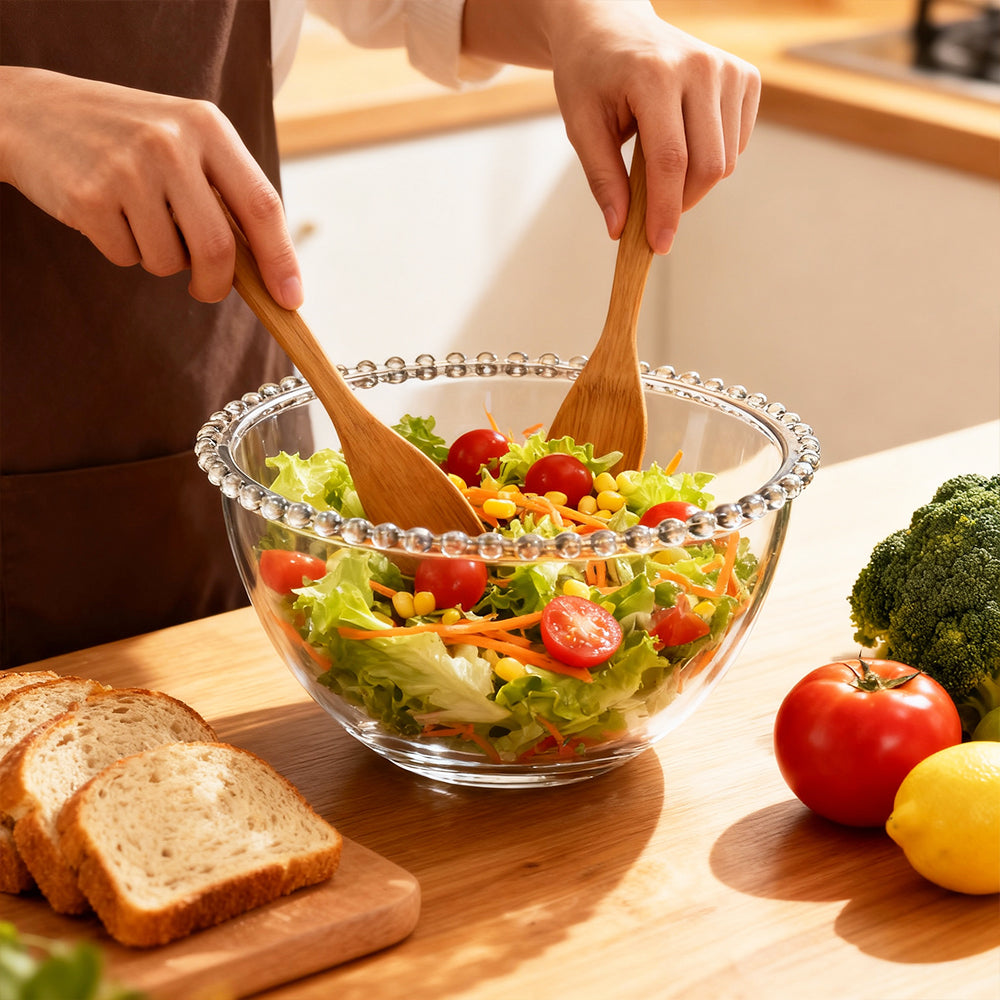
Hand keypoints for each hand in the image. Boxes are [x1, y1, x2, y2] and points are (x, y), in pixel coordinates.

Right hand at [0, 67, 302, 306]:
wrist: (32, 111)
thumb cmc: (128, 139)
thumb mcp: (185, 142)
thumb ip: (226, 195)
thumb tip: (271, 272)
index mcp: (207, 127)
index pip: (261, 205)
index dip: (280, 259)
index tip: (291, 298)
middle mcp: (170, 143)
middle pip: (218, 250)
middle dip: (217, 285)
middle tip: (205, 289)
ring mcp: (127, 169)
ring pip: (170, 262)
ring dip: (162, 261)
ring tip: (140, 220)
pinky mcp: (88, 197)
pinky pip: (126, 258)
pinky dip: (123, 252)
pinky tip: (107, 213)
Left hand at [463, 0, 759, 253]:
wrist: (611, 24)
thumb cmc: (591, 74)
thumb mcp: (581, 125)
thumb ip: (602, 179)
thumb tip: (620, 230)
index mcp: (655, 75)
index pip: (670, 160)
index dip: (666, 210)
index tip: (658, 245)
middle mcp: (701, 67)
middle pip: (708, 166)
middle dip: (681, 203)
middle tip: (651, 213)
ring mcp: (728, 69)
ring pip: (726, 161)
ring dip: (693, 181)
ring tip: (657, 161)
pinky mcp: (745, 76)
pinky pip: (737, 145)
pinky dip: (710, 158)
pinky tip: (683, 138)